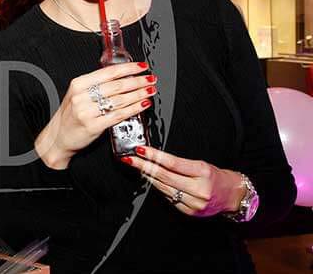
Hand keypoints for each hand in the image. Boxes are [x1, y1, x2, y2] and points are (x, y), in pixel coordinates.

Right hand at [35, 61, 155, 169]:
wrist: (58, 137)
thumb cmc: (70, 116)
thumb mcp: (77, 95)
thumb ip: (95, 86)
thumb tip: (121, 77)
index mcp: (78, 84)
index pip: (108, 72)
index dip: (128, 68)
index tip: (141, 67)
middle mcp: (81, 96)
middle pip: (116, 85)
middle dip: (138, 81)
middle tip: (151, 79)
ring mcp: (86, 111)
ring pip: (120, 100)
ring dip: (139, 94)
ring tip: (150, 91)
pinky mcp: (93, 126)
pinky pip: (118, 115)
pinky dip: (133, 109)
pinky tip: (142, 105)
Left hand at [123, 146, 244, 216]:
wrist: (233, 196)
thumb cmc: (216, 177)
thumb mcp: (202, 164)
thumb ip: (180, 164)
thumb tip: (155, 158)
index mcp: (203, 172)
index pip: (173, 163)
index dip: (154, 156)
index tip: (140, 150)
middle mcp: (199, 189)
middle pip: (164, 176)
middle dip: (144, 166)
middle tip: (129, 158)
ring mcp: (194, 203)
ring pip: (163, 188)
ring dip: (148, 176)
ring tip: (137, 166)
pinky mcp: (189, 211)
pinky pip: (168, 198)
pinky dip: (159, 188)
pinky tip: (152, 180)